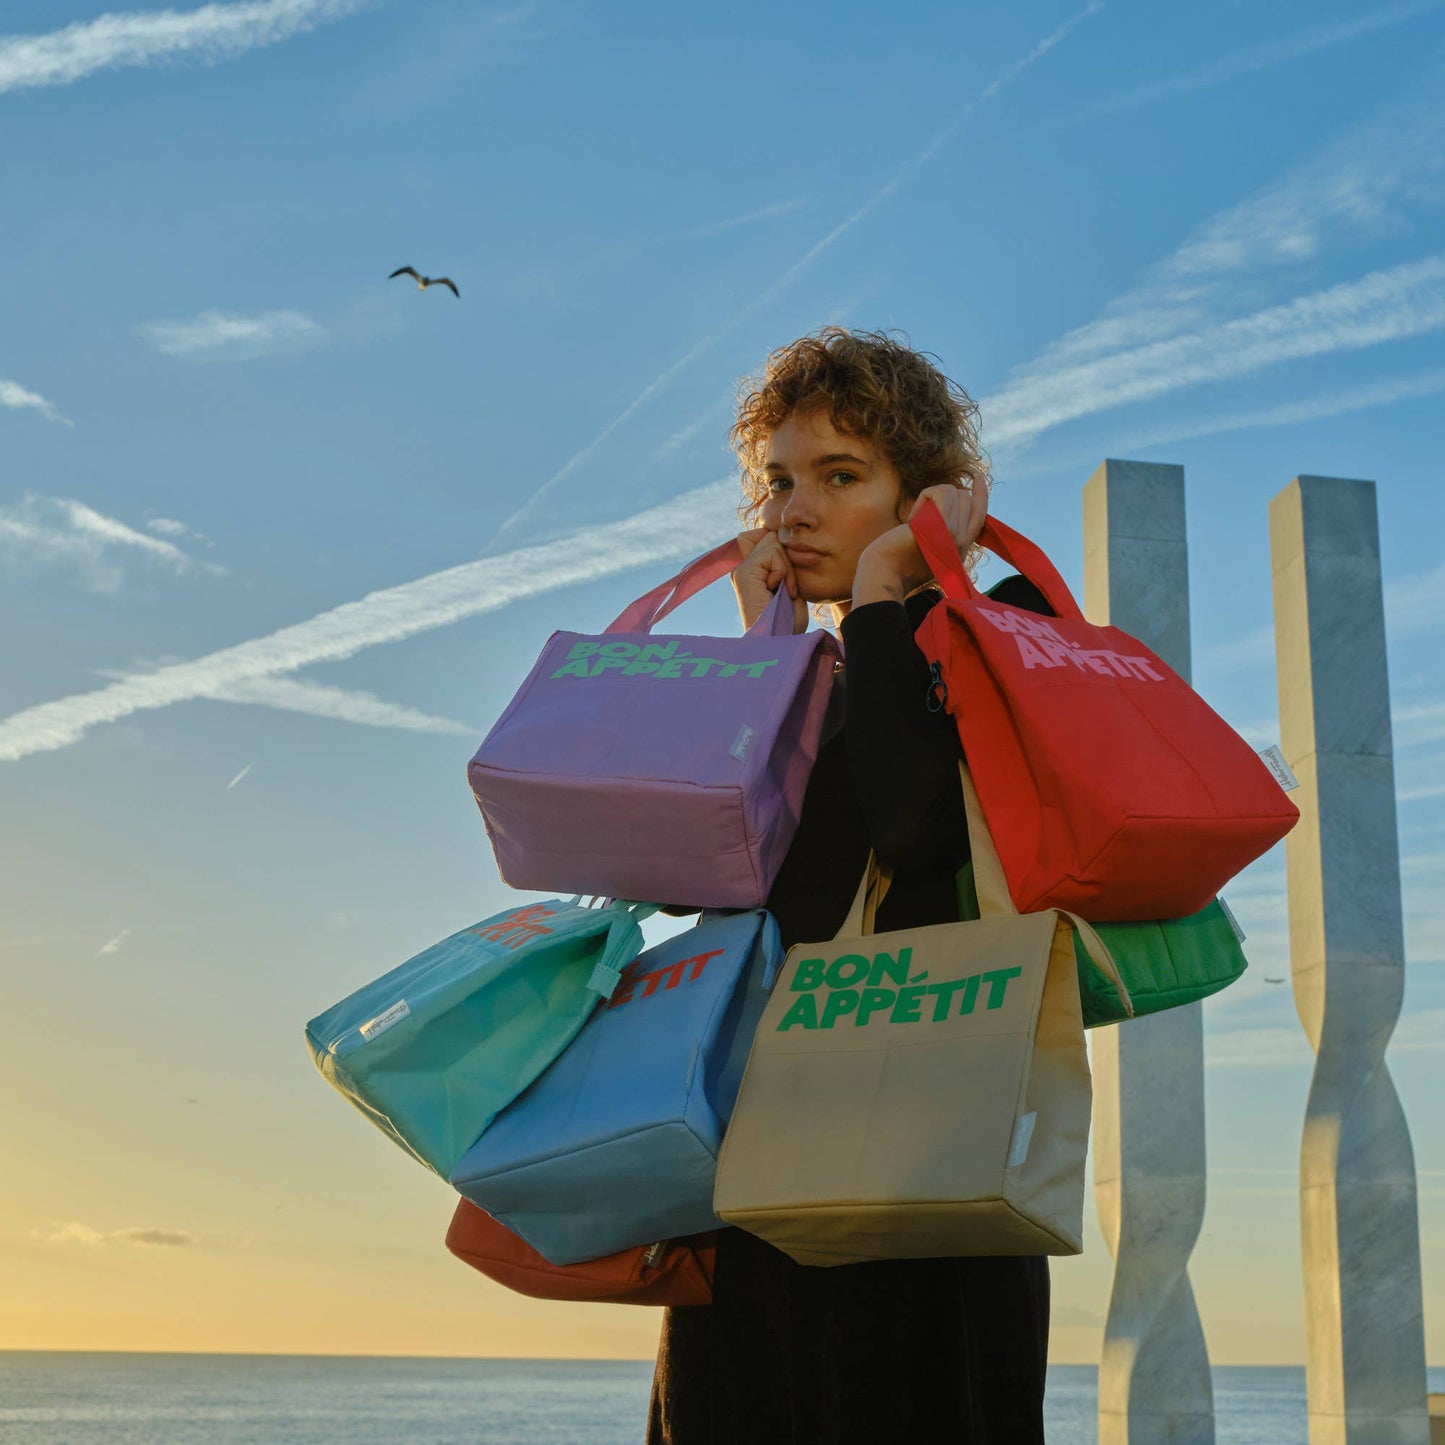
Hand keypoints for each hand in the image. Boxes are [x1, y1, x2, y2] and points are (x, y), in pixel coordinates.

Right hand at [731, 528, 809, 632]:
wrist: (780, 644)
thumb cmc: (788, 623)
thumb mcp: (789, 585)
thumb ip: (782, 562)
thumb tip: (781, 536)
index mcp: (751, 572)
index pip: (765, 536)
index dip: (782, 550)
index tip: (788, 583)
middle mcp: (741, 569)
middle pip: (770, 535)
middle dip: (787, 558)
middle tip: (787, 589)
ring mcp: (740, 571)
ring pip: (773, 541)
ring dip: (787, 567)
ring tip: (784, 592)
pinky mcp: (743, 573)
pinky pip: (773, 551)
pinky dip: (784, 571)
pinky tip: (780, 592)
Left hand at [853, 482, 988, 606]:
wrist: (885, 573)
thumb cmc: (898, 559)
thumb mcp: (929, 545)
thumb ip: (945, 529)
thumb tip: (955, 499)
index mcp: (961, 549)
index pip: (980, 515)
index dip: (981, 495)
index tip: (977, 479)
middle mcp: (963, 544)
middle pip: (965, 497)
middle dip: (941, 497)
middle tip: (919, 520)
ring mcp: (955, 536)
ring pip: (953, 491)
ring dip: (929, 498)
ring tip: (915, 522)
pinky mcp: (942, 527)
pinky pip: (940, 493)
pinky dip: (924, 498)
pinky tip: (912, 519)